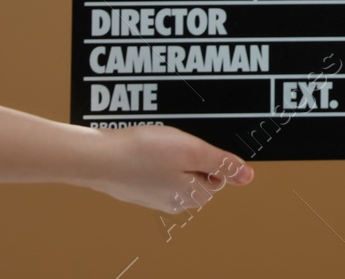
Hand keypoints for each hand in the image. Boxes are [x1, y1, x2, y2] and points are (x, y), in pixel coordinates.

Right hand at [78, 124, 252, 212]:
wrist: (96, 157)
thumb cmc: (144, 152)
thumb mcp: (193, 151)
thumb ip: (222, 163)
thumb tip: (248, 177)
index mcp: (191, 196)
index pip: (217, 176)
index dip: (207, 155)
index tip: (190, 145)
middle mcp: (172, 202)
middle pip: (196, 174)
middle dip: (188, 155)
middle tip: (171, 142)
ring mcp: (151, 196)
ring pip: (173, 170)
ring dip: (168, 153)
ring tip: (154, 143)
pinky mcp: (133, 186)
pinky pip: (152, 169)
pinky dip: (149, 156)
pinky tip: (140, 147)